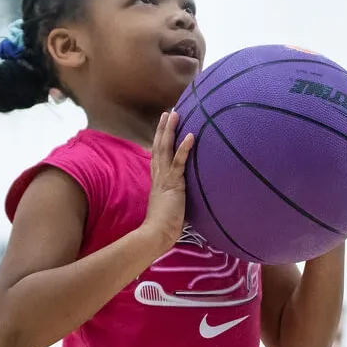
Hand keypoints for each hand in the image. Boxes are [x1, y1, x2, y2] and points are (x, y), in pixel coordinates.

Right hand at [142, 111, 193, 252]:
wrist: (156, 234)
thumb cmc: (163, 227)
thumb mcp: (170, 208)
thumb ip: (175, 200)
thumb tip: (183, 201)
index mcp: (157, 182)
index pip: (157, 157)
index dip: (159, 141)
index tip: (163, 128)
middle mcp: (158, 177)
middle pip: (158, 147)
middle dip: (163, 129)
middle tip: (167, 113)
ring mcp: (165, 179)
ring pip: (165, 149)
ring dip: (170, 130)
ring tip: (174, 114)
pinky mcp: (174, 184)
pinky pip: (179, 162)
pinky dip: (184, 148)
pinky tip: (191, 135)